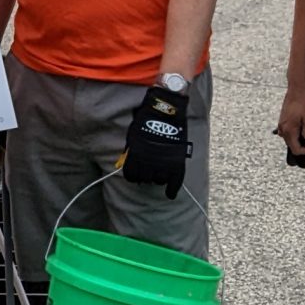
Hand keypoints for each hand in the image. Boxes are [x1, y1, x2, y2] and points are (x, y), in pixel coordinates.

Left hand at [119, 81, 191, 197]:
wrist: (166, 110)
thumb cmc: (146, 119)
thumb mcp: (133, 134)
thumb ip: (131, 150)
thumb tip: (127, 161)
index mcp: (135, 155)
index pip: (131, 175)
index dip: (133, 176)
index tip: (135, 175)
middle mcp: (148, 162)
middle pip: (145, 179)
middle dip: (145, 177)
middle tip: (148, 172)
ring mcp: (164, 162)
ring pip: (159, 180)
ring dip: (158, 178)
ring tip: (159, 172)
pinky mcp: (177, 162)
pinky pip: (175, 181)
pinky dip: (172, 190)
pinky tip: (170, 194)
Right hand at [277, 86, 304, 170]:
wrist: (297, 88)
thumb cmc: (304, 102)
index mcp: (289, 130)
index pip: (296, 149)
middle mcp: (283, 129)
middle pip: (292, 145)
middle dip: (304, 145)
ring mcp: (282, 124)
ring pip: (290, 139)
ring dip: (300, 139)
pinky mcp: (284, 119)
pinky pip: (289, 131)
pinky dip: (296, 133)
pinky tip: (304, 128)